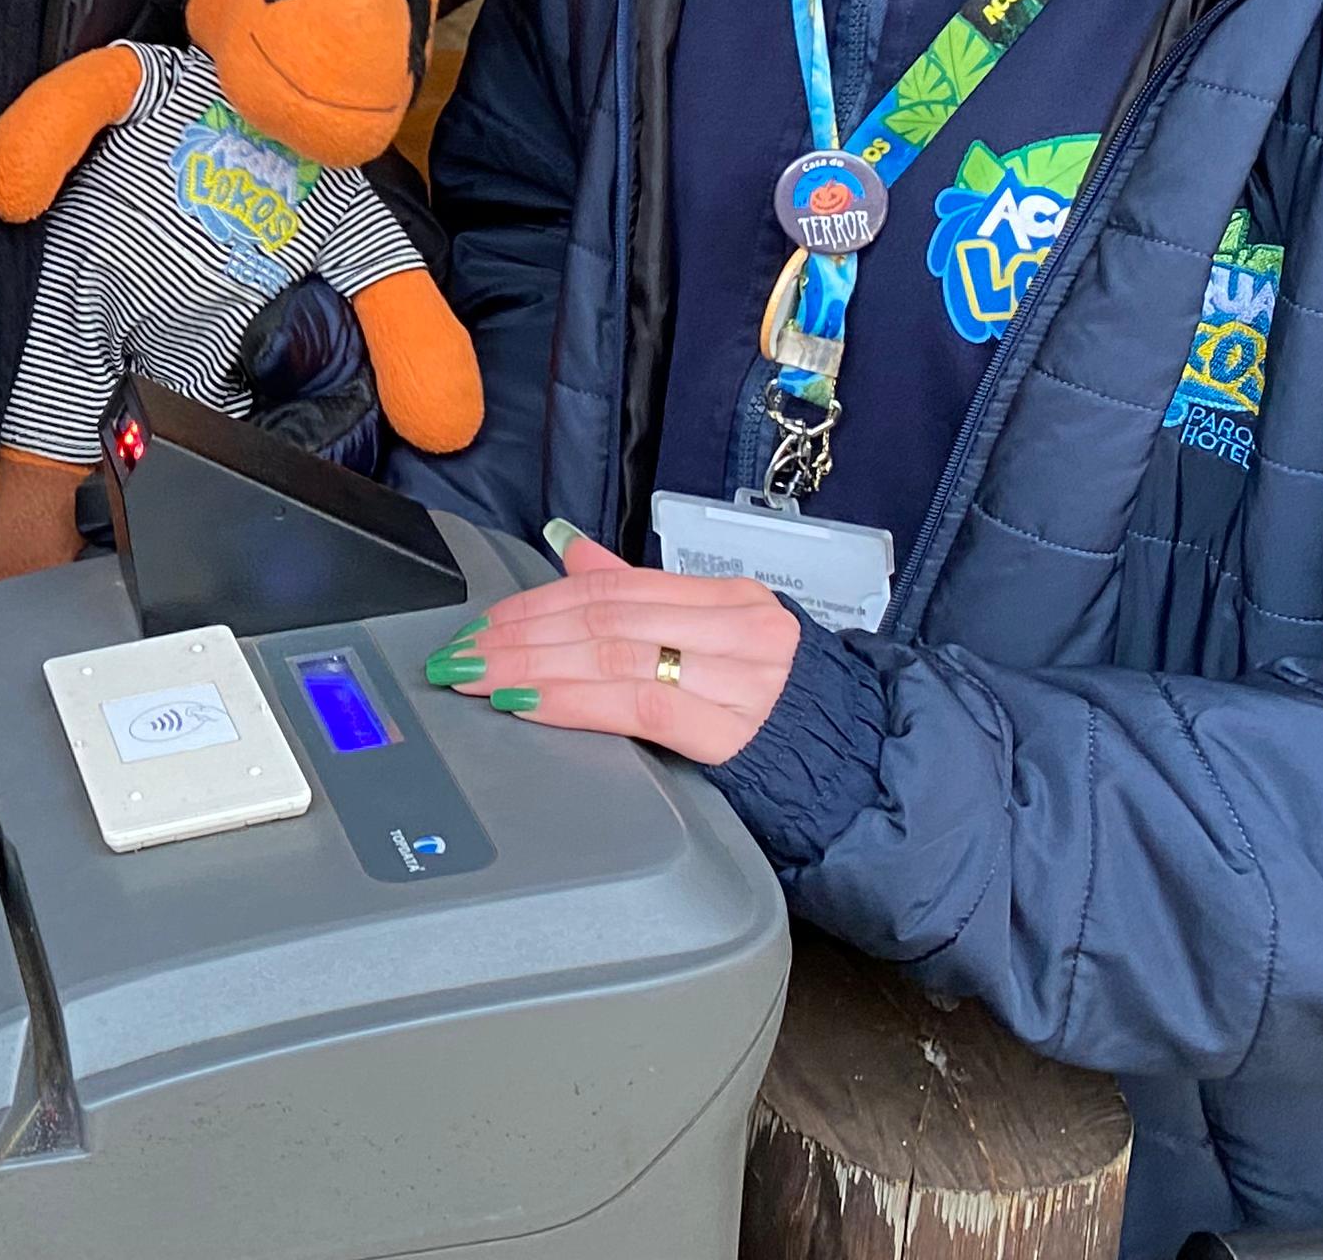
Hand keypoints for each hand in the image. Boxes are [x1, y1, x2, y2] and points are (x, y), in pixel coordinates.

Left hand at [423, 529, 796, 764]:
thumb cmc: (780, 708)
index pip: (613, 588)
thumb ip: (644, 597)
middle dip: (520, 636)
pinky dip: (573, 701)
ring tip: (481, 677)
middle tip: (463, 654)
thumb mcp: (718, 638)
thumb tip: (571, 552)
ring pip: (613, 655)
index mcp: (729, 599)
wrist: (860, 770)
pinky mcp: (734, 732)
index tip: (485, 624)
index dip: (538, 603)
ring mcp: (738, 679)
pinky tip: (530, 704)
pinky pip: (637, 705)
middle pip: (604, 618)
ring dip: (531, 667)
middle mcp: (736, 631)